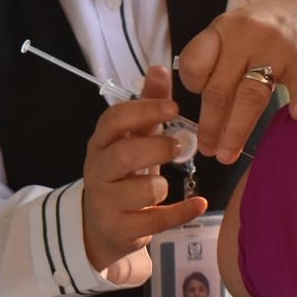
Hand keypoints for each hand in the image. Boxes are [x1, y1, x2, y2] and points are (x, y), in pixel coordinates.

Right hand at [82, 65, 207, 272]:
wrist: (101, 226)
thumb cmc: (123, 174)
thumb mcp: (133, 139)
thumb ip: (147, 106)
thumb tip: (159, 67)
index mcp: (100, 143)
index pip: (113, 120)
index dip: (144, 111)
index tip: (174, 107)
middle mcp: (98, 171)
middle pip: (123, 155)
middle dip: (156, 148)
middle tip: (179, 146)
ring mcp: (106, 202)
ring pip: (138, 191)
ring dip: (161, 185)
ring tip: (168, 184)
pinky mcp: (120, 229)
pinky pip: (155, 221)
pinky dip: (181, 212)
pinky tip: (198, 203)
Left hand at [177, 0, 296, 160]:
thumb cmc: (272, 26)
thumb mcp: (237, 30)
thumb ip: (219, 60)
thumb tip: (204, 109)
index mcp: (223, 29)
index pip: (194, 63)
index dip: (191, 89)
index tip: (195, 108)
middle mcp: (245, 35)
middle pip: (219, 88)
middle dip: (210, 126)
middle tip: (206, 150)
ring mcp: (276, 45)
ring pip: (250, 94)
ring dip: (237, 129)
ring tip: (227, 154)